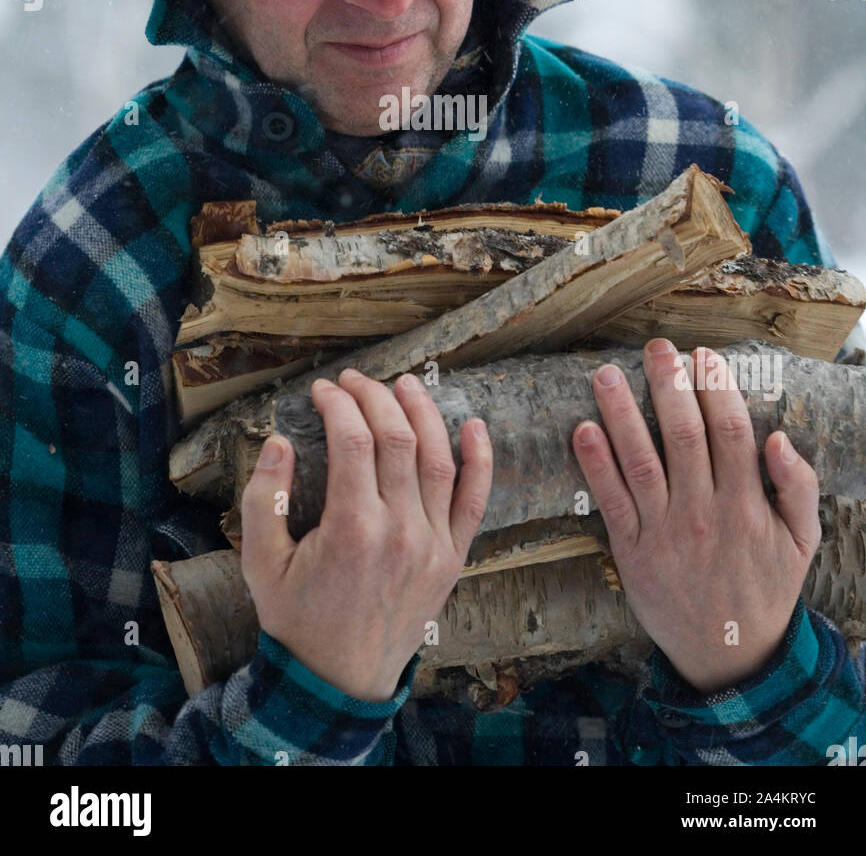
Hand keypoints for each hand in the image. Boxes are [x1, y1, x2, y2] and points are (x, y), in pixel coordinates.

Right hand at [240, 368, 492, 701]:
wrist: (338, 683)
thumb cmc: (296, 620)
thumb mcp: (260, 563)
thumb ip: (263, 500)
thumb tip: (277, 442)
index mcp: (351, 528)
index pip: (353, 440)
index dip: (338, 404)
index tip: (323, 390)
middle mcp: (399, 531)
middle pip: (397, 439)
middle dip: (374, 397)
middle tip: (354, 380)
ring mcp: (432, 545)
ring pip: (439, 459)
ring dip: (424, 413)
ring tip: (406, 383)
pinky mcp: (452, 559)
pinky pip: (475, 501)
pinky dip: (480, 460)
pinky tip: (475, 426)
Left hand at [572, 339, 821, 692]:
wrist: (728, 654)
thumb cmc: (766, 588)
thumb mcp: (802, 542)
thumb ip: (797, 488)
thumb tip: (779, 439)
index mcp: (745, 505)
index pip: (729, 432)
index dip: (715, 389)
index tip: (702, 354)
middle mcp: (702, 513)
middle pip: (682, 436)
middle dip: (668, 385)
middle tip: (655, 347)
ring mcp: (664, 532)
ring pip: (639, 462)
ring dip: (621, 414)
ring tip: (607, 373)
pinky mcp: (632, 551)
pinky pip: (611, 502)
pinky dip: (595, 466)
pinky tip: (582, 430)